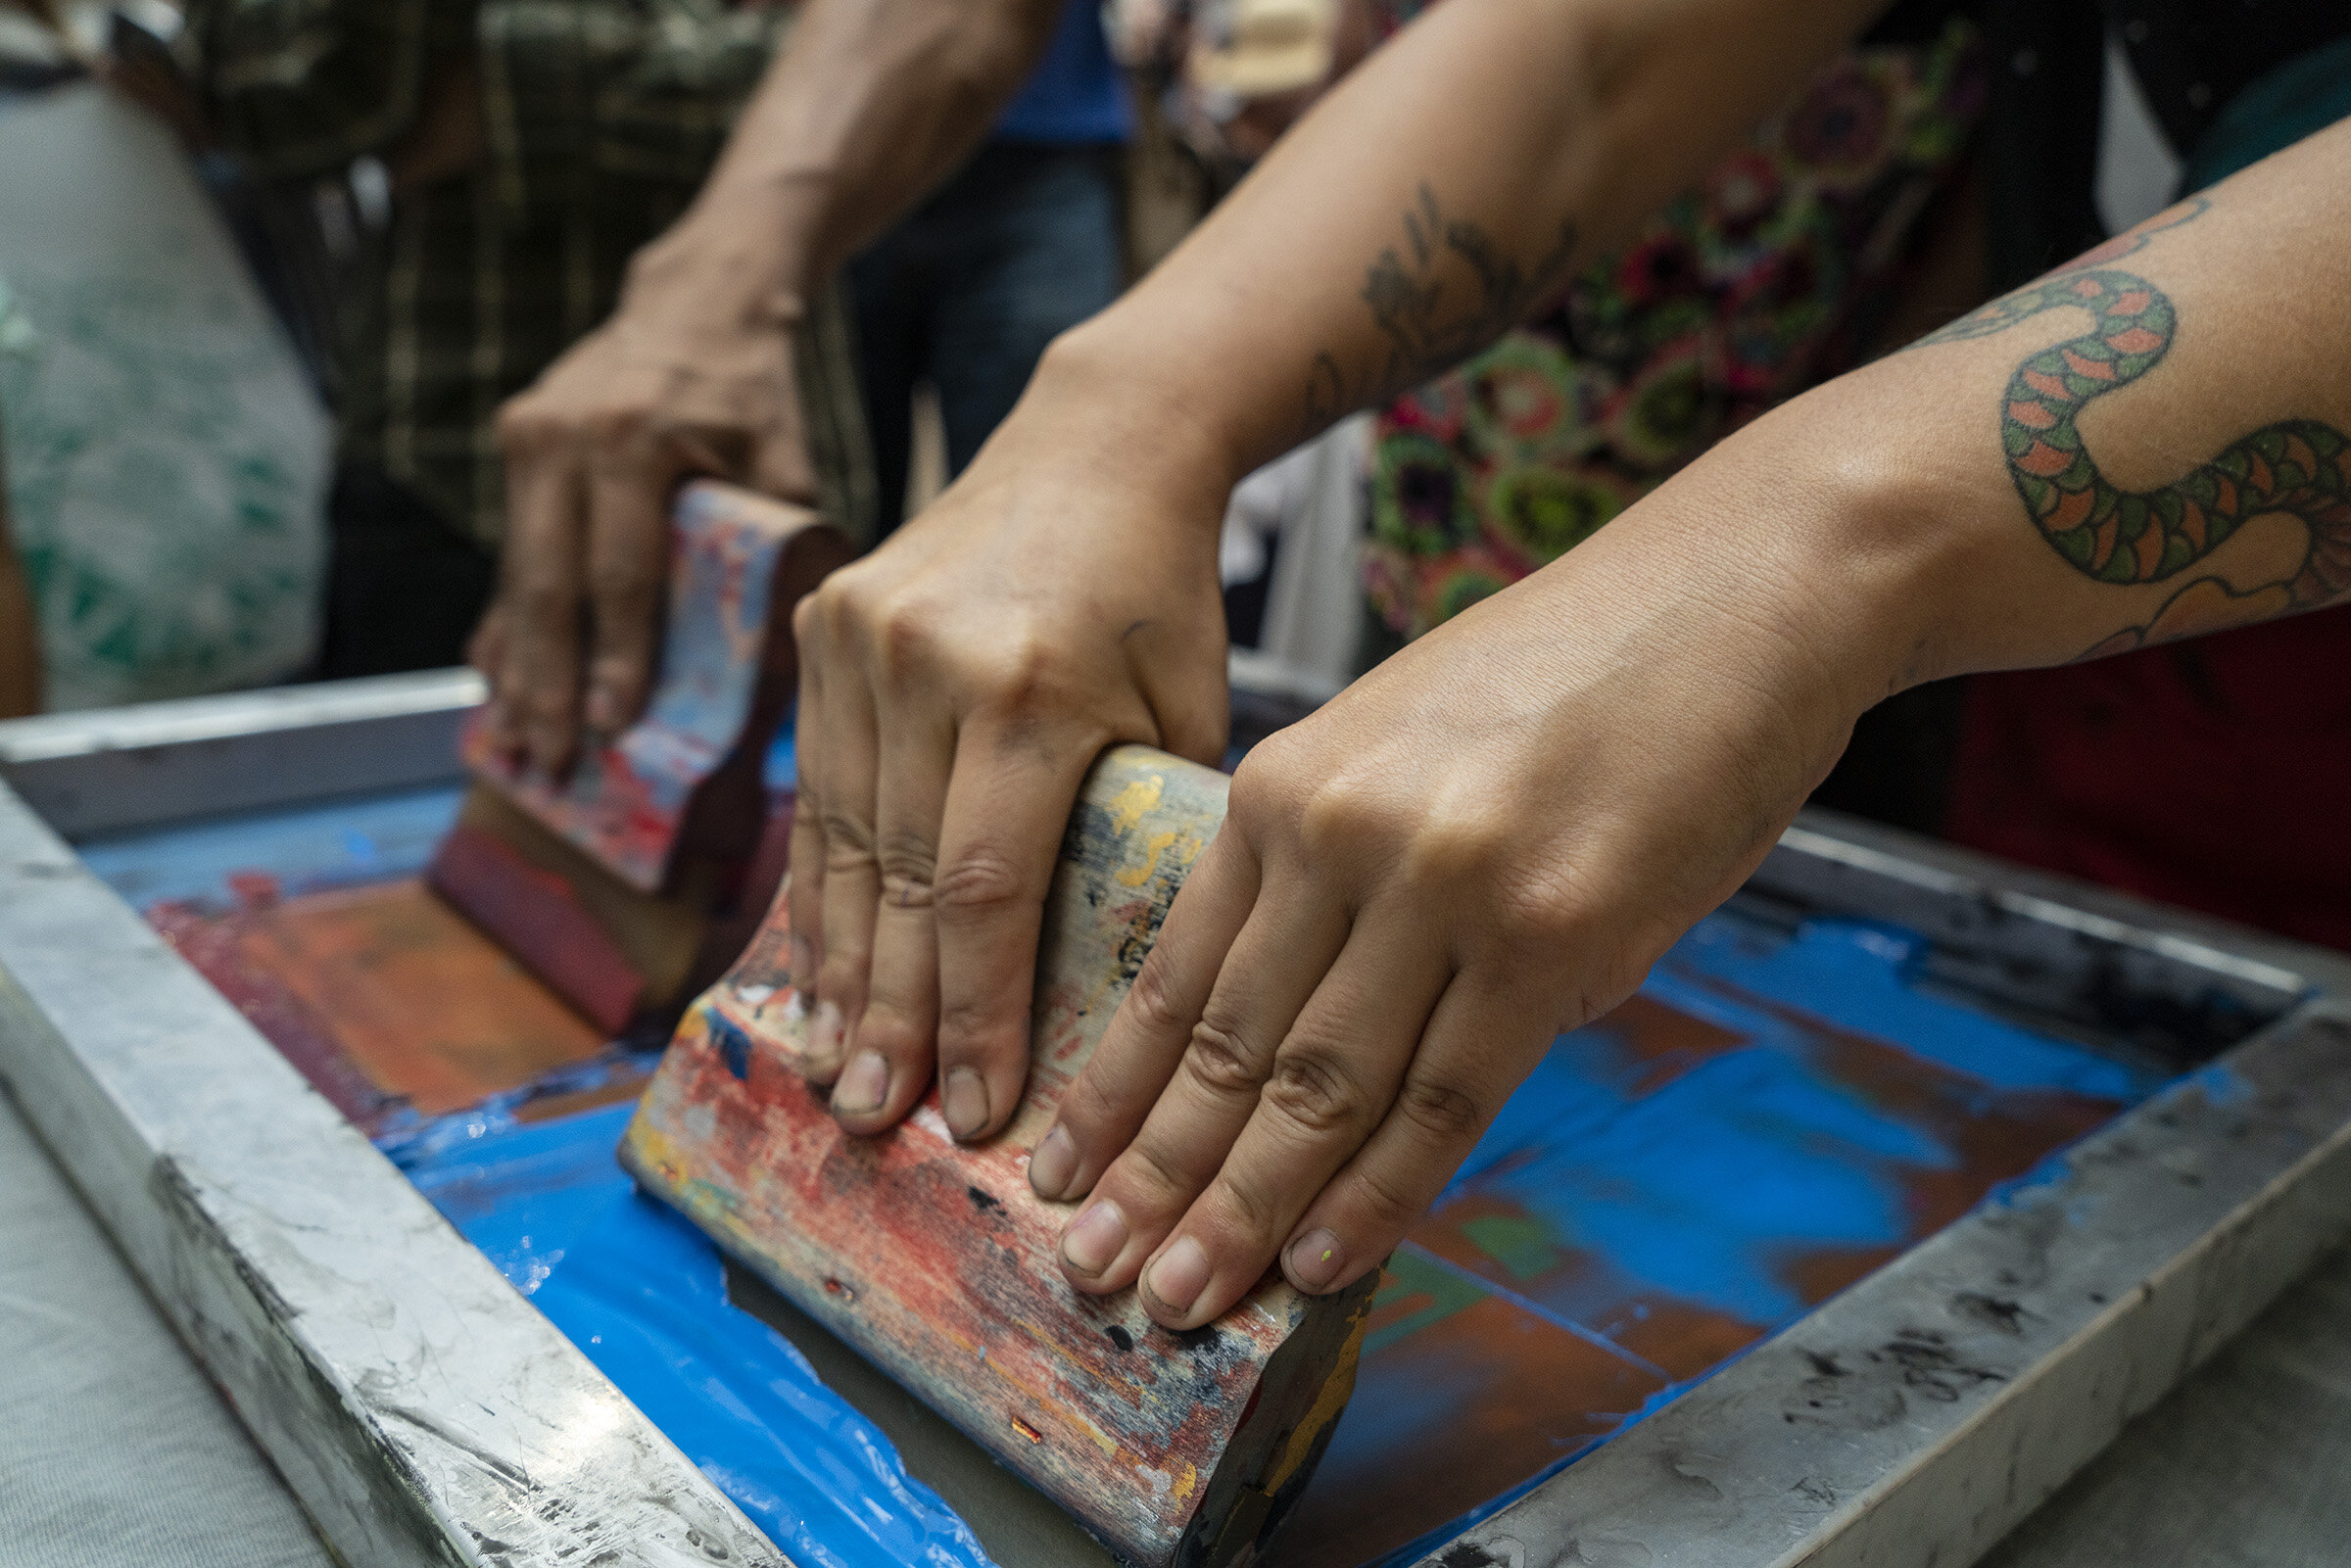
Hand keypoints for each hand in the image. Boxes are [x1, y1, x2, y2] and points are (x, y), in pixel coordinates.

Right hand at [477, 231, 814, 773]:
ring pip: (518, 575)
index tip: (613, 728)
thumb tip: (772, 673)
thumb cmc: (754, 398)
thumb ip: (773, 557)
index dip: (616, 658)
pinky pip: (510, 550)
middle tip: (550, 762)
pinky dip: (507, 621)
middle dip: (549, 686)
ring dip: (519, 667)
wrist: (699, 299)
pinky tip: (498, 682)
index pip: (620, 574)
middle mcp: (565, 437)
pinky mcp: (515, 445)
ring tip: (519, 743)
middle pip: (550, 587)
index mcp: (634, 440)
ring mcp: (529, 438)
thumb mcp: (783, 470)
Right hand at [788, 354, 1234, 1139]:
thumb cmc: (1159, 597)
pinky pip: (812, 786)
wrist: (1094, 445)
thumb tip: (1123, 992)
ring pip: (833, 839)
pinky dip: (817, 883)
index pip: (978, 890)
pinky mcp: (818, 625)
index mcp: (1025, 689)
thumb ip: (1143, 837)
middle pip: (891, 879)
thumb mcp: (1183, 716)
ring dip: (832, 964)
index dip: (971, 1014)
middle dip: (886, 1015)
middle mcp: (922, 663)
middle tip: (871, 1119)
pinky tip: (817, 963)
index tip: (973, 1111)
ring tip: (832, 1064)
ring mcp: (855, 637)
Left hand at [1025, 410, 1912, 1328]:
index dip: (1114, 1092)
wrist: (1736, 592)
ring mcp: (1440, 886)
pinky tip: (1323, 1264)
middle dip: (1154, 1178)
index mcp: (1285, 785)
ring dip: (1242, 1212)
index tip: (1060, 1174)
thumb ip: (1351, 885)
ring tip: (1177, 1301)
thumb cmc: (1581, 675)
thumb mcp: (1409, 749)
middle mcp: (1339, 836)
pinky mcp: (1549, 934)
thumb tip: (1330, 1041)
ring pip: (1316, 1089)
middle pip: (1227, 1046)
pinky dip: (1377, 1195)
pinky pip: (1443, 1098)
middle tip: (1094, 1275)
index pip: (1173, 973)